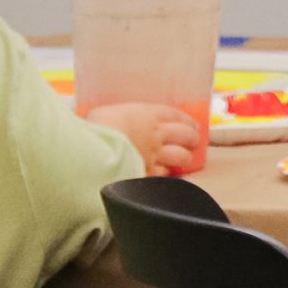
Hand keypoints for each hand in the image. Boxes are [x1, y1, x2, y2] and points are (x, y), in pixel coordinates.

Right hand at [86, 102, 201, 175]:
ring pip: (181, 156)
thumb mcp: (107, 113)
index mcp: (147, 114)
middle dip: (191, 138)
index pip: (174, 115)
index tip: (191, 124)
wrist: (94, 148)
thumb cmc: (97, 125)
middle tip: (192, 141)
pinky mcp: (149, 173)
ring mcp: (155, 155)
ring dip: (184, 157)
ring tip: (185, 158)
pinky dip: (165, 174)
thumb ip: (118, 118)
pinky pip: (164, 174)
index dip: (185, 120)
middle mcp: (156, 134)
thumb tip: (114, 121)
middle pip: (185, 135)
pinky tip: (164, 174)